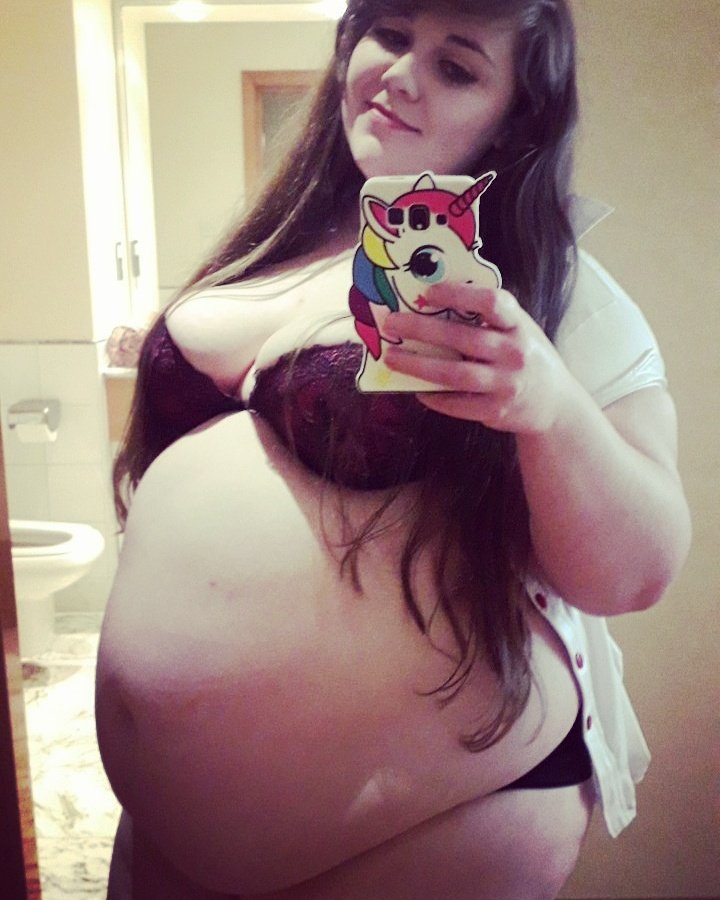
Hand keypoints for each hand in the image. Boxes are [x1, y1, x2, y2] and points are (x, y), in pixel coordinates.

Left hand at [382, 284, 574, 433]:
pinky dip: (433, 397)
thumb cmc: (527, 358)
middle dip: (422, 329)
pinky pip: (457, 404)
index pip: (492, 302)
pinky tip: (415, 389)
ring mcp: (506, 384)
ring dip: (419, 365)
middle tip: (392, 324)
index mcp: (519, 325)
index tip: (428, 292)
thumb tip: (433, 305)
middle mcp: (515, 353)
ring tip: (392, 358)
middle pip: (463, 338)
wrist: (555, 405)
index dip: (459, 295)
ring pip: (454, 374)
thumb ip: (488, 319)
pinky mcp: (496, 411)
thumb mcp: (519, 331)